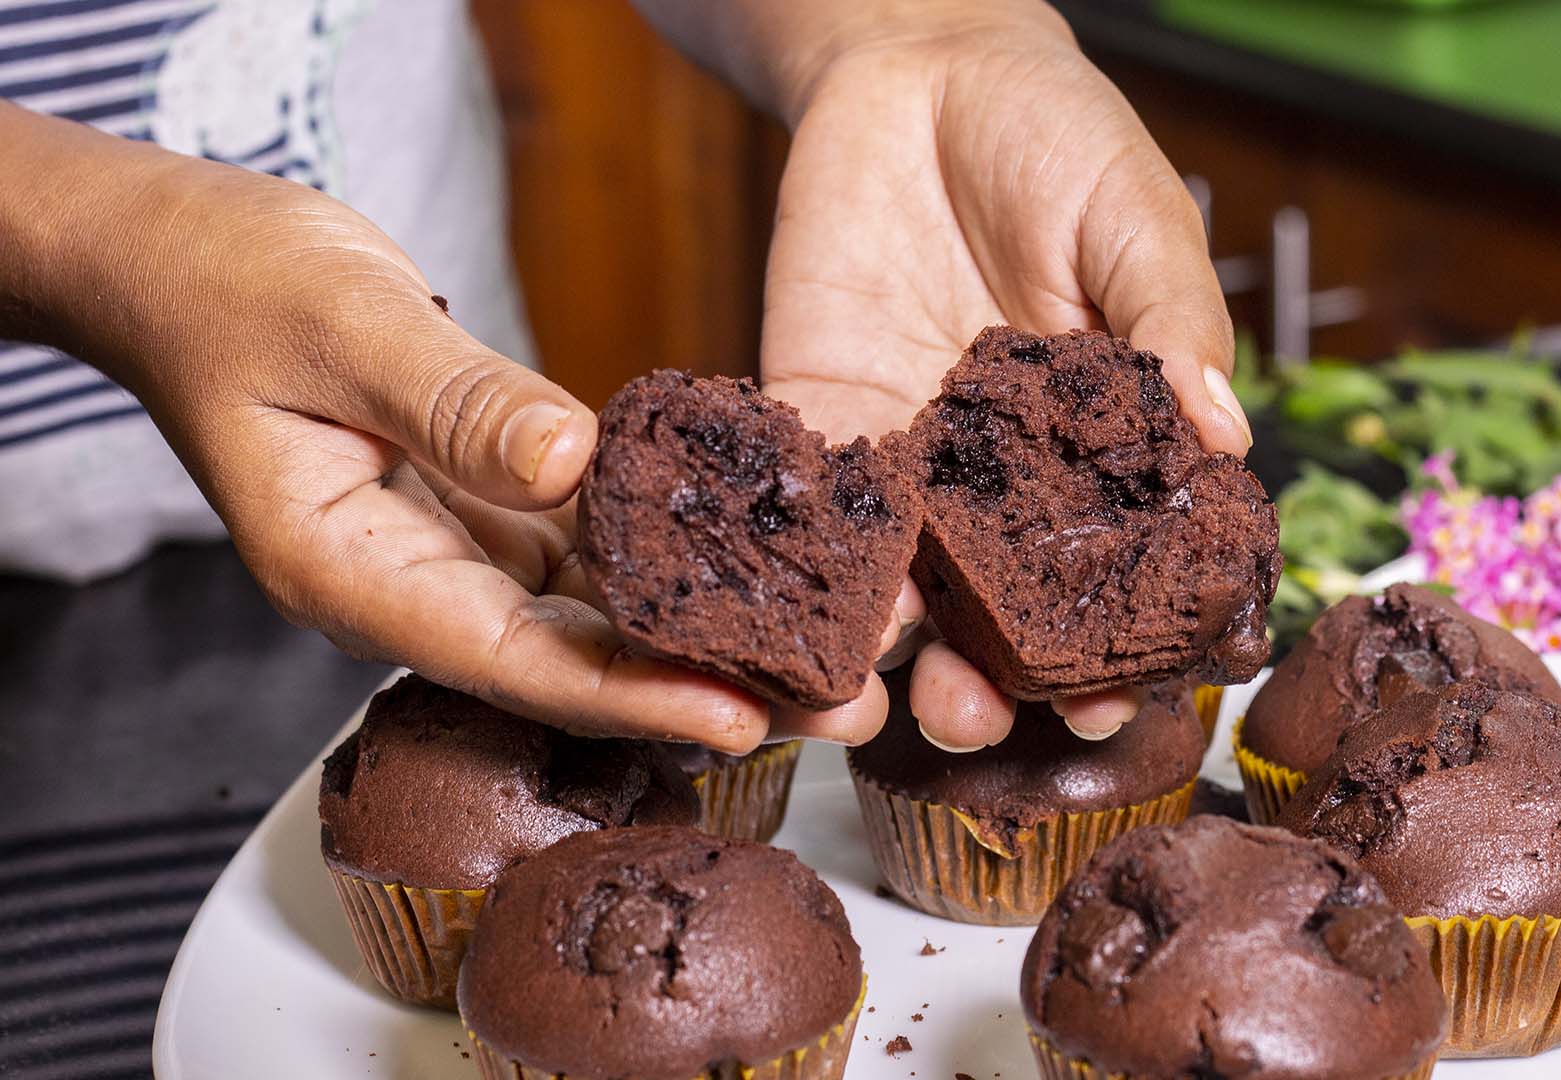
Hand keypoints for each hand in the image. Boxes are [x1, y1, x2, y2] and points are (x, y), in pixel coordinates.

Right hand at [0, 105, 891, 749]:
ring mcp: (450, 555)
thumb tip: (572, 464)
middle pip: (573, 662)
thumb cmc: (233, 283)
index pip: (509, 659)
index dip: (629, 695)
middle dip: (706, 686)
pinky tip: (760, 560)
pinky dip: (670, 560)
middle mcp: (409, 586)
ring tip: (832, 645)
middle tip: (841, 703)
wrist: (186, 259)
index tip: (740, 715)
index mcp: (348, 572)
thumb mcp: (339, 325)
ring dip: (707, 633)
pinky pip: (590, 551)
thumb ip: (455, 402)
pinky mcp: (486, 511)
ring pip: (595, 615)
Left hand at [754, 6, 1247, 748]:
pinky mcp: (817, 416)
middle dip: (981, 679)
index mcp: (1101, 451)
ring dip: (876, 653)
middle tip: (968, 717)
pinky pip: (803, 505)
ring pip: (893, 583)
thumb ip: (1171, 326)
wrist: (922, 63)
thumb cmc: (1059, 135)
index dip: (1106, 649)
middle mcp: (1002, 480)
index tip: (1100, 711)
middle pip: (993, 608)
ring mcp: (905, 458)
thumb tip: (1224, 436)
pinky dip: (793, 563)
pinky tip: (785, 611)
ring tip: (865, 702)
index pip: (1112, 574)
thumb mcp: (1138, 220)